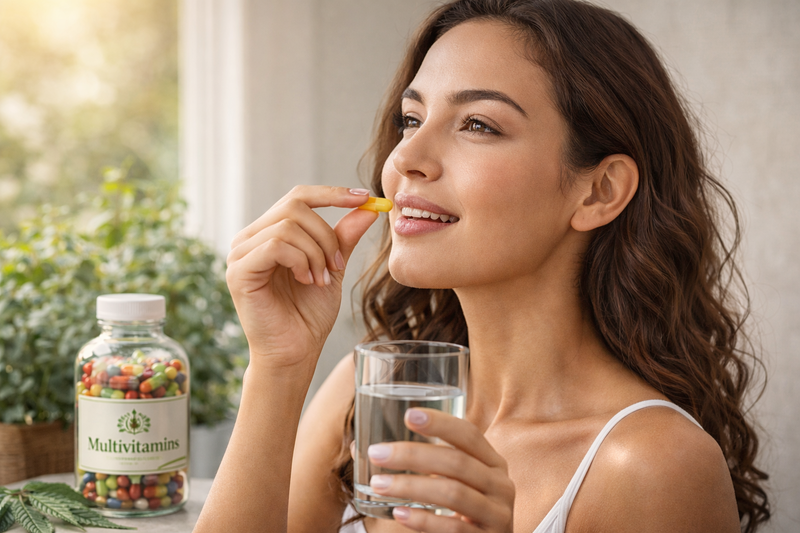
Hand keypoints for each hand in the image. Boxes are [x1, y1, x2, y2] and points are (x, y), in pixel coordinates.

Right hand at [225, 186, 377, 368]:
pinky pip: (275, 245)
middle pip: (294, 206)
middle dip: (326, 235)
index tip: (365, 198)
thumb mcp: (332, 268)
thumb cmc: (308, 315)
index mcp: (269, 233)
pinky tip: (306, 281)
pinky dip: (300, 261)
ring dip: (315, 253)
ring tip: (321, 279)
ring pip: (287, 226)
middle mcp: (250, 238)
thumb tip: (367, 207)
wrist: (296, 352)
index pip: (298, 197)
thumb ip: (343, 237)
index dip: (332, 194)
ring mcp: (240, 253)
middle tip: (337, 265)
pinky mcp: (239, 271)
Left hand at [366, 408, 514, 531]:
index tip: (408, 415)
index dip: (440, 423)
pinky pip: (454, 528)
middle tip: (377, 453)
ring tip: (378, 484)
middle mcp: (500, 485)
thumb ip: (419, 464)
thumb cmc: (462, 512)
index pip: (468, 434)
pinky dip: (424, 520)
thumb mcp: (452, 483)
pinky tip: (399, 514)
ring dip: (411, 486)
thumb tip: (358, 445)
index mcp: (492, 462)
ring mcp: (497, 514)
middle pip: (456, 462)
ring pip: (453, 494)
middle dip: (413, 455)